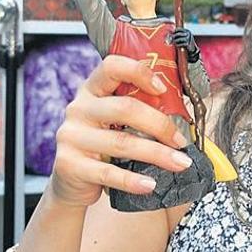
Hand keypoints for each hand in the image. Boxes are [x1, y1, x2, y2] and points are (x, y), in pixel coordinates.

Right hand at [50, 55, 191, 206]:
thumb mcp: (114, 121)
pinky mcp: (69, 165)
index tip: (162, 89)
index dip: (138, 72)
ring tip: (180, 164)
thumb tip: (182, 114)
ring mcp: (71, 136)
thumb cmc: (103, 144)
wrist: (70, 181)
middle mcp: (78, 109)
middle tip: (181, 141)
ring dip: (157, 154)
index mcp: (92, 90)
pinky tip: (151, 184)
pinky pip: (108, 173)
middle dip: (160, 125)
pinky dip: (133, 180)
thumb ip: (138, 110)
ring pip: (121, 142)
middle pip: (124, 108)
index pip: (111, 67)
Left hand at [171, 27, 199, 62]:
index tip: (171, 33)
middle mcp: (189, 34)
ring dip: (175, 41)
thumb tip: (170, 34)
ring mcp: (189, 39)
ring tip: (173, 42)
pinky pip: (181, 44)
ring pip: (179, 39)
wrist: (192, 48)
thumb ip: (178, 34)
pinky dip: (178, 45)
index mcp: (187, 31)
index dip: (174, 31)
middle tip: (170, 38)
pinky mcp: (188, 44)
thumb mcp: (183, 36)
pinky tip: (177, 45)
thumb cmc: (186, 42)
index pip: (179, 29)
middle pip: (179, 34)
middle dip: (173, 36)